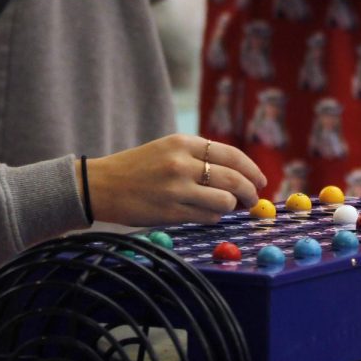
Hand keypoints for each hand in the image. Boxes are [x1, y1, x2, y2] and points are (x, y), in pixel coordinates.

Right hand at [82, 135, 265, 225]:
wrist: (100, 185)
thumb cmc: (137, 168)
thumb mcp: (167, 150)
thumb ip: (199, 157)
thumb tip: (240, 175)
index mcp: (182, 142)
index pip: (232, 155)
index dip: (252, 170)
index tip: (260, 181)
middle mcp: (181, 163)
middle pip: (234, 179)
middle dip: (250, 193)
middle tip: (253, 201)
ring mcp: (176, 188)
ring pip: (225, 201)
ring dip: (231, 207)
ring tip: (225, 208)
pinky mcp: (170, 212)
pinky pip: (208, 218)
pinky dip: (213, 218)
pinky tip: (204, 215)